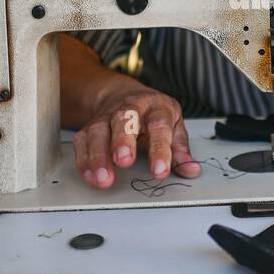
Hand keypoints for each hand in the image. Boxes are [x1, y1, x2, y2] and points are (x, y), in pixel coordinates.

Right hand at [73, 86, 200, 189]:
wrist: (123, 95)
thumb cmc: (153, 114)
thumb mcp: (174, 125)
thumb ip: (180, 149)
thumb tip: (191, 170)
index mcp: (156, 107)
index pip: (159, 125)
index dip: (160, 148)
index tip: (160, 170)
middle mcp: (130, 107)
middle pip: (124, 119)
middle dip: (123, 140)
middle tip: (124, 161)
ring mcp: (107, 116)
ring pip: (99, 130)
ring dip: (99, 155)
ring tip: (104, 178)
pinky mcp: (89, 127)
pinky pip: (82, 142)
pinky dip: (84, 160)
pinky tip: (91, 176)